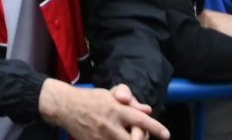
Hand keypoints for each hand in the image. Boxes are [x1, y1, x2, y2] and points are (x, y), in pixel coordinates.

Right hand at [40, 81, 168, 139]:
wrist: (65, 107)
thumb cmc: (90, 99)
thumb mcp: (110, 95)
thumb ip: (130, 102)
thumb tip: (148, 110)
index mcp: (116, 109)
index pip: (140, 120)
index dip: (156, 128)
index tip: (166, 135)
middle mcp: (110, 124)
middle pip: (135, 139)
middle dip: (143, 139)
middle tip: (143, 136)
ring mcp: (102, 137)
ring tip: (129, 135)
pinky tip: (116, 137)